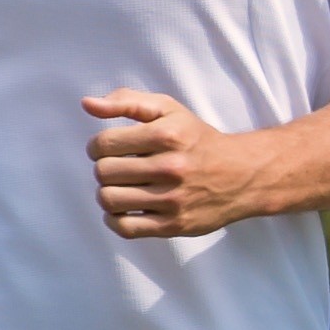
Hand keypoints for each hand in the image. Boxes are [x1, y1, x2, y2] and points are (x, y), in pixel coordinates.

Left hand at [85, 90, 273, 238]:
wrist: (242, 175)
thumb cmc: (197, 140)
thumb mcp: (168, 110)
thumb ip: (127, 102)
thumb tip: (87, 104)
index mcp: (166, 135)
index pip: (103, 144)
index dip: (97, 146)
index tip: (108, 149)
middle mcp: (170, 167)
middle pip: (103, 173)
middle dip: (103, 169)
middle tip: (117, 168)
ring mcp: (173, 199)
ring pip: (110, 200)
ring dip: (107, 193)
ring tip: (120, 187)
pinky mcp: (174, 225)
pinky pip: (126, 228)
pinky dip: (115, 220)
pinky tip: (125, 208)